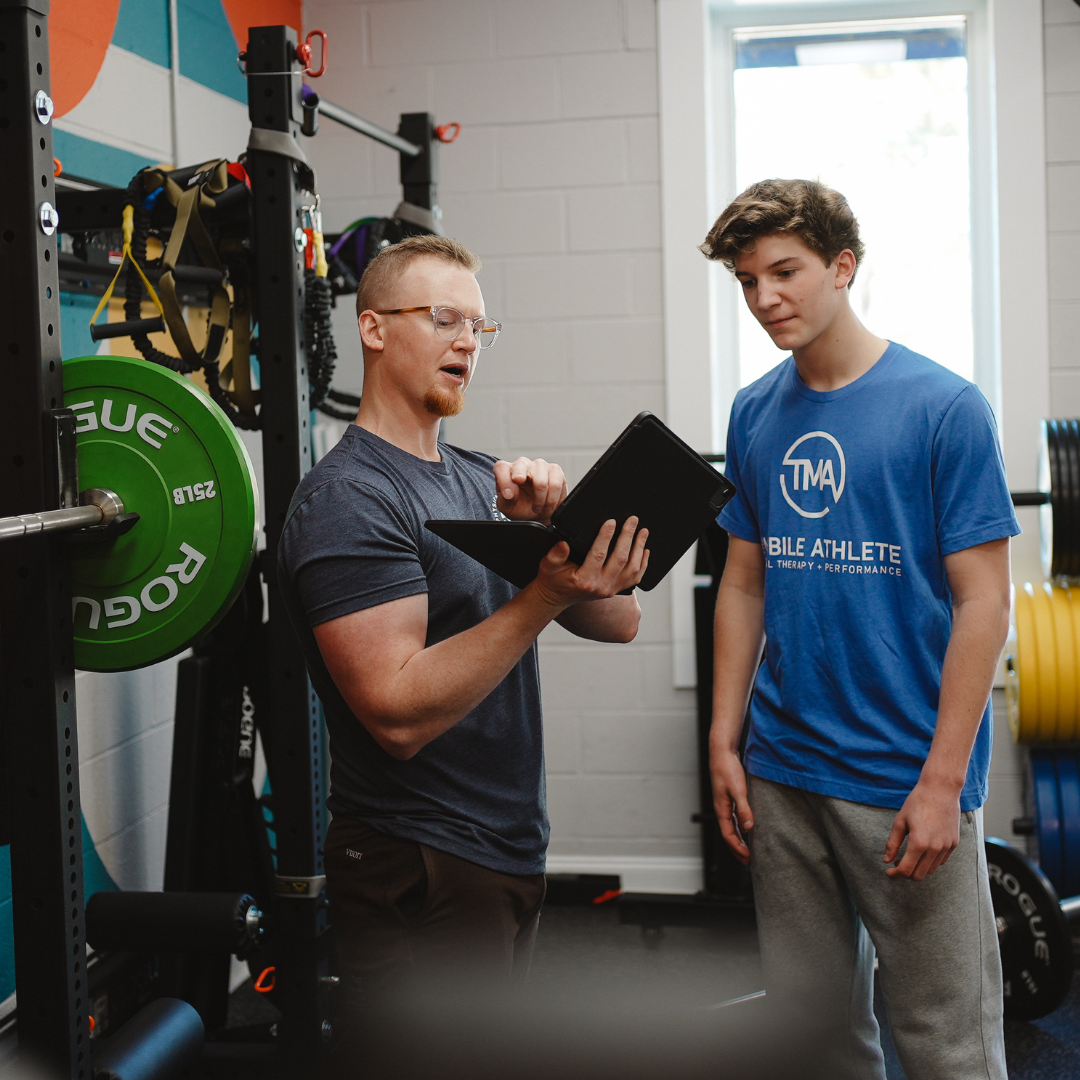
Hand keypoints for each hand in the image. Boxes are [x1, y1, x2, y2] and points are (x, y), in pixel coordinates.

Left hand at [494, 457, 566, 524]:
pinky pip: (555, 483)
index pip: (501, 468)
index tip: (508, 495)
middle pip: (521, 464)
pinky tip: (548, 504)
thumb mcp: (507, 507)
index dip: (504, 481)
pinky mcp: (555, 470)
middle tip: (522, 492)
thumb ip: (504, 499)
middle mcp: (522, 464)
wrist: (539, 514)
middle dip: (522, 478)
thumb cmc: (521, 507)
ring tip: (537, 508)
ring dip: (540, 498)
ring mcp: (540, 465)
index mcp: (507, 471)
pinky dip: (552, 498)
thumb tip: (510, 493)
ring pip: (540, 478)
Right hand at [531, 517, 648, 607]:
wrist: (556, 597)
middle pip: (620, 559)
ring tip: (643, 532)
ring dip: (639, 548)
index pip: (599, 555)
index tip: (611, 521)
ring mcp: (611, 589)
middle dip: (627, 537)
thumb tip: (564, 544)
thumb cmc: (553, 579)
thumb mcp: (548, 565)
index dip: (606, 537)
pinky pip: (635, 578)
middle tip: (632, 520)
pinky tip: (645, 550)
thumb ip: (555, 555)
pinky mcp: (616, 589)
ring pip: (632, 569)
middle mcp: (601, 586)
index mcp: (584, 579)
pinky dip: (643, 564)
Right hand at [710, 747, 751, 864]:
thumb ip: (743, 809)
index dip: (737, 848)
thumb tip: (748, 827)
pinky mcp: (729, 796)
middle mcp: (721, 808)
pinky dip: (739, 826)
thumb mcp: (738, 789)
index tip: (748, 858)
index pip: (728, 834)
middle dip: (737, 848)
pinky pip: (733, 817)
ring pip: (731, 826)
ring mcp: (724, 802)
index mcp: (721, 809)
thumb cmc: (727, 768)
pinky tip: (746, 827)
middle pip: (728, 833)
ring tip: (747, 848)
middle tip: (747, 861)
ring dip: (738, 838)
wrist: (722, 751)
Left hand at [883, 778, 960, 880]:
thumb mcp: (900, 821)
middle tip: (897, 865)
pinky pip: (941, 861)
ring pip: (931, 870)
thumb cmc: (917, 802)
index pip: (906, 870)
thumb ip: (893, 843)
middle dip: (906, 874)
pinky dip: (930, 862)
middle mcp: (935, 848)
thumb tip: (887, 860)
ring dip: (918, 868)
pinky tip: (923, 851)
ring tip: (909, 857)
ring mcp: (946, 847)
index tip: (888, 872)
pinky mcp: (954, 843)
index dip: (895, 874)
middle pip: (919, 875)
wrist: (941, 790)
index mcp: (919, 843)